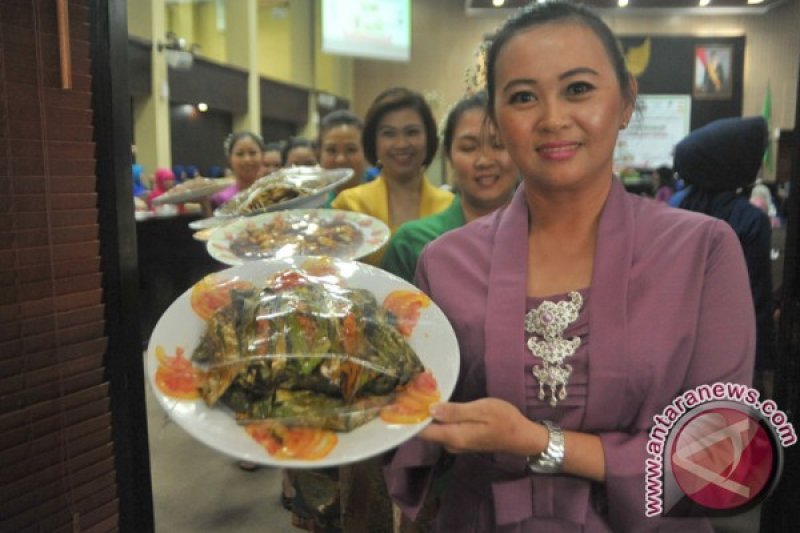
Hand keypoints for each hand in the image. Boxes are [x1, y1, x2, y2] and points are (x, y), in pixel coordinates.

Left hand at [419, 398, 546, 456]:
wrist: (522, 436)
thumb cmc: (504, 420)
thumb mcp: (481, 410)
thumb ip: (455, 411)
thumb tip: (430, 410)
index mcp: (454, 436)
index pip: (422, 432)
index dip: (410, 418)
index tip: (401, 400)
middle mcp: (451, 443)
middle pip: (426, 431)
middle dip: (418, 413)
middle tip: (410, 390)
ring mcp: (456, 443)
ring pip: (435, 429)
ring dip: (427, 414)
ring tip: (420, 393)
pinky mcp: (461, 439)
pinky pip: (443, 429)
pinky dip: (438, 418)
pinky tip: (437, 403)